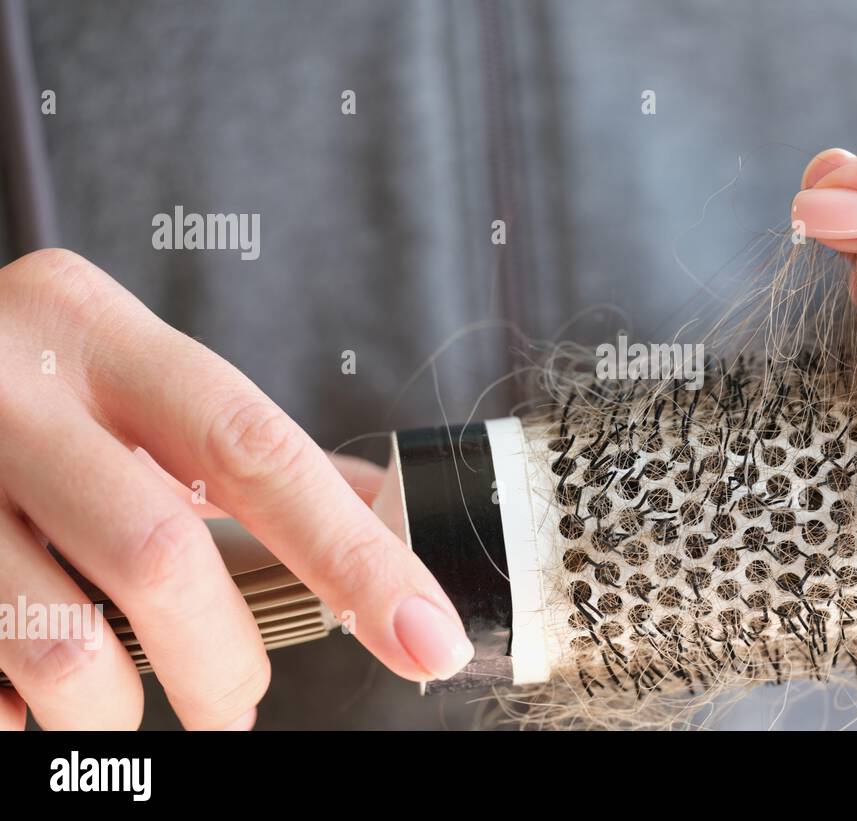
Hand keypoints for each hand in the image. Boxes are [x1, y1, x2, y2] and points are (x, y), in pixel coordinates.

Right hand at [0, 249, 472, 729]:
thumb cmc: (22, 390)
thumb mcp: (122, 381)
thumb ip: (232, 450)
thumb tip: (375, 518)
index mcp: (95, 328)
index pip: (257, 449)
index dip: (354, 555)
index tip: (427, 636)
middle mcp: (4, 384)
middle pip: (160, 557)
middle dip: (223, 660)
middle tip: (236, 701)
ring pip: (58, 643)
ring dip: (117, 712)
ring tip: (130, 714)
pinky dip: (21, 711)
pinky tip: (28, 690)